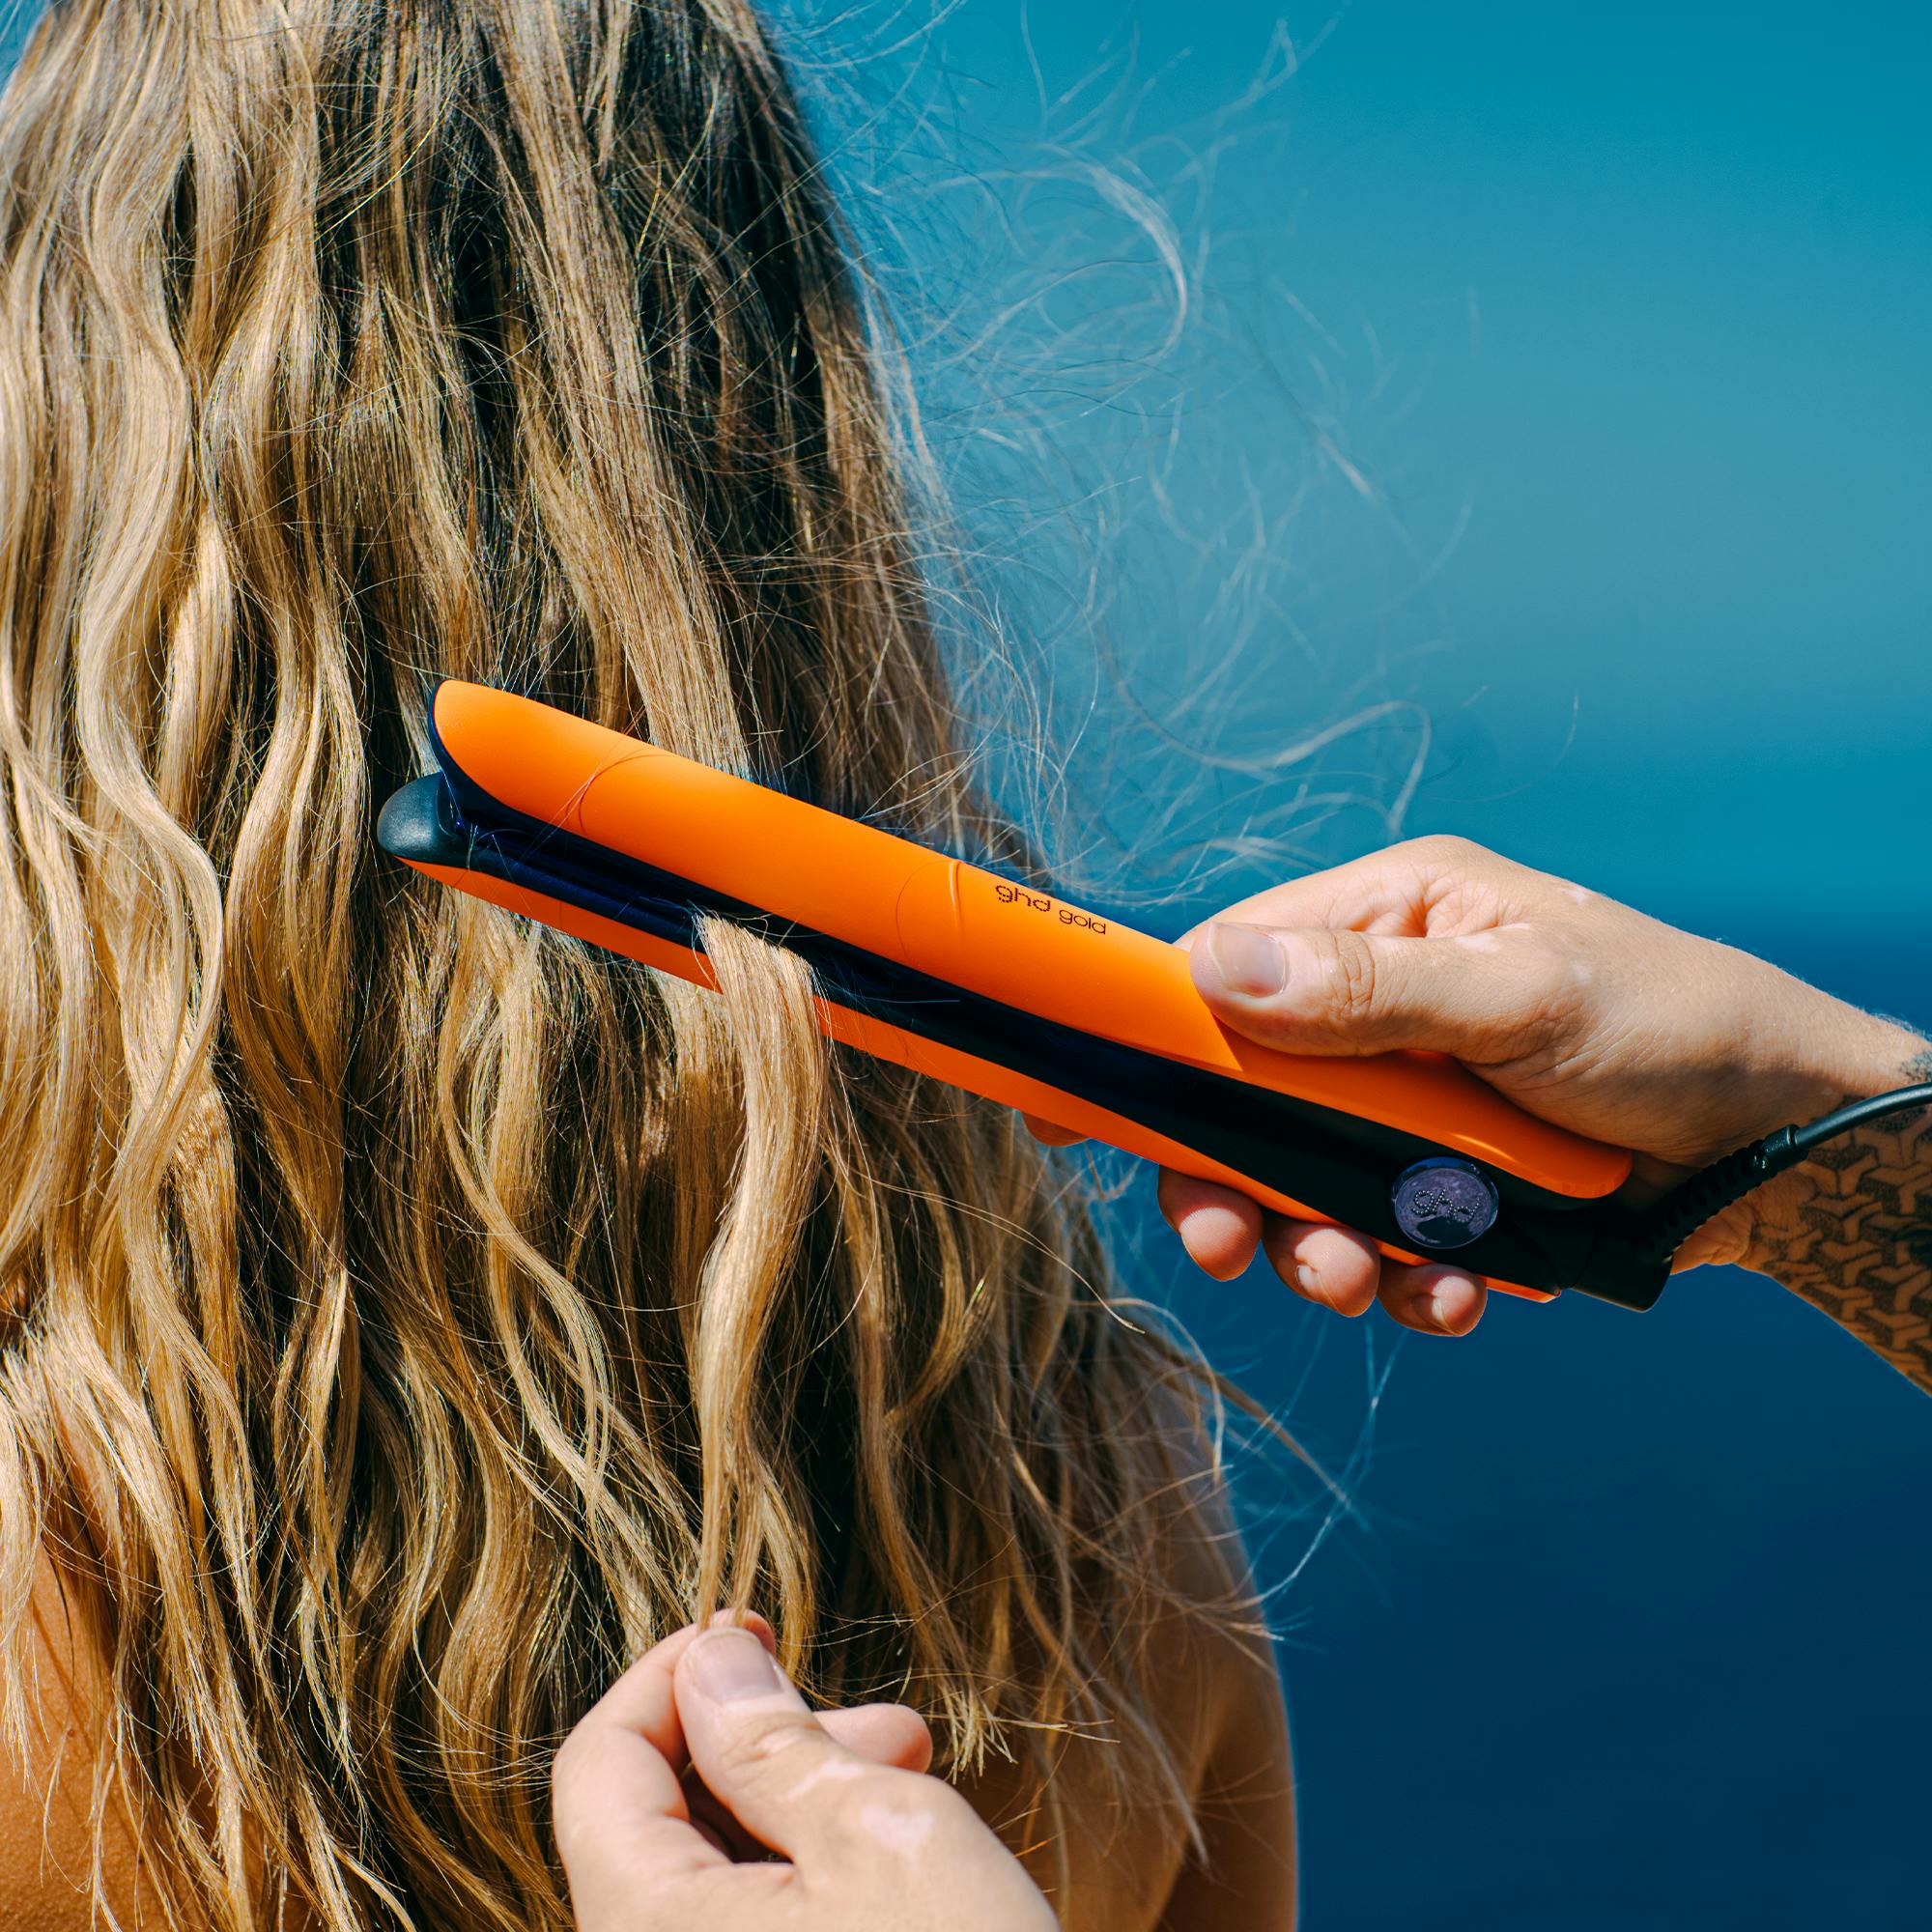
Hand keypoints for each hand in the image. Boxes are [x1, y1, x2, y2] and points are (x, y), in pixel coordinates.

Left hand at [553, 1619, 1054, 1931]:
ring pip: (705, 1887)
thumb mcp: (886, 1833)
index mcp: (645, 1931)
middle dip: (768, 1748)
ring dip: (797, 1817)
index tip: (755, 1626)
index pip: (597, 1765)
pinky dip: (802, 1890)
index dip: (672, 1675)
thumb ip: (776, 1740)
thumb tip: (711, 1655)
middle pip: (652, 1825)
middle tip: (894, 1730)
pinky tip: (893, 1877)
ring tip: (913, 1796)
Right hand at [1161, 835, 1918, 1335]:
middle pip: (1246, 1091)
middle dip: (1235, 1180)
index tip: (1072, 1095)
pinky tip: (1453, 1294)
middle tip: (1227, 1247)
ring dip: (1319, 1244)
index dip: (1149, 1028)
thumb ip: (1369, 994)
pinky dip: (1402, 1277)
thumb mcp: (1524, 998)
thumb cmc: (1678, 1027)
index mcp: (1393, 916)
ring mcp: (1410, 1097)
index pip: (1230, 961)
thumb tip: (1214, 974)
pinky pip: (1378, 1234)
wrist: (1792, 1151)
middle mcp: (1384, 1003)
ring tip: (1366, 1281)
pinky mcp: (1445, 1180)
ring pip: (1303, 1180)